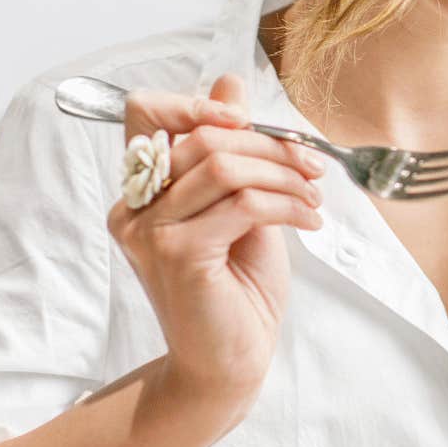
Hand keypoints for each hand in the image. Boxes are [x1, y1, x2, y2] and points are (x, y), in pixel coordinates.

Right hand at [107, 74, 325, 404]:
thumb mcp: (240, 206)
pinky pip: (241, 204)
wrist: (230, 364)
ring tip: (314, 194)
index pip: (143, 112)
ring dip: (283, 173)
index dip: (195, 101)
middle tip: (311, 164)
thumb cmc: (236, 290)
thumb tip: (230, 82)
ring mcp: (149, 232)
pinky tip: (310, 220)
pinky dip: (287, 204)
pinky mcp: (178, 255)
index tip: (248, 120)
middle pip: (201, 137)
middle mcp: (133, 208)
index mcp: (141, 190)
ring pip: (223, 166)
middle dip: (269, 144)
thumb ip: (231, 151)